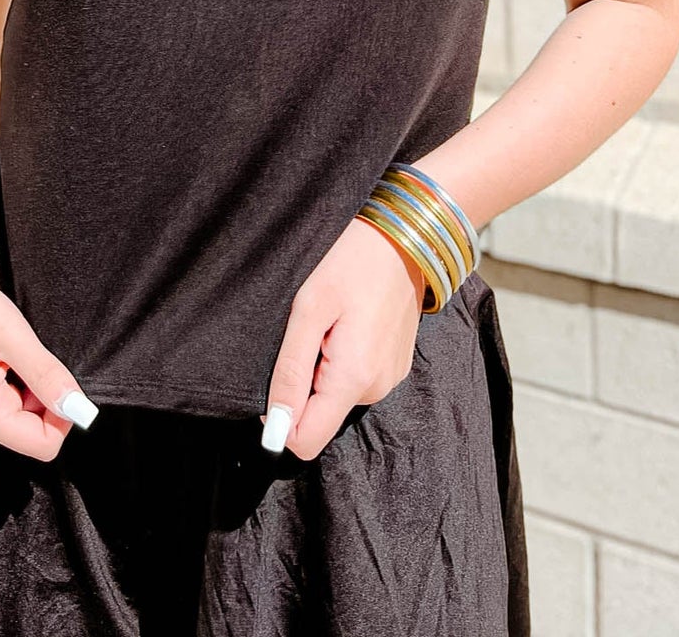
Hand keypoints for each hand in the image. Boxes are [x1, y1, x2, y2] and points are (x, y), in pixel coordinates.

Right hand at [0, 248, 97, 460]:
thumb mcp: (12, 336)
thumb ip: (46, 376)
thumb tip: (79, 409)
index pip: (43, 444)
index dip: (64, 414)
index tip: (61, 376)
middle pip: (34, 429)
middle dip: (44, 394)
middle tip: (26, 354)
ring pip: (25, 415)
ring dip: (31, 384)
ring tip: (10, 351)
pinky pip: (11, 404)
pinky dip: (19, 381)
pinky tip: (3, 355)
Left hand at [259, 213, 426, 460]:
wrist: (404, 237)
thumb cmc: (351, 263)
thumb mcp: (308, 310)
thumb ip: (290, 371)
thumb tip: (274, 426)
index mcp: (354, 379)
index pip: (306, 441)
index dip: (279, 421)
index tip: (274, 379)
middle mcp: (376, 389)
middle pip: (319, 416)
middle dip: (302, 384)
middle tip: (308, 334)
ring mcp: (389, 378)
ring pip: (336, 396)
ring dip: (321, 369)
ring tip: (329, 324)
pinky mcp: (394, 365)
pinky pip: (355, 379)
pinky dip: (341, 360)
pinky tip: (347, 324)